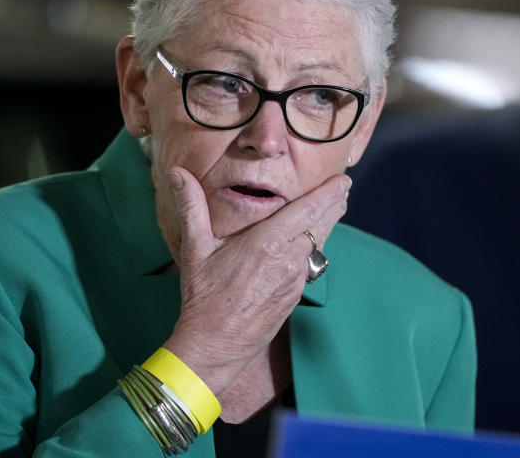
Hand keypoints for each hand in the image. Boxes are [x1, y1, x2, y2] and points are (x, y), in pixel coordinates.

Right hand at [161, 166, 349, 394]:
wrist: (214, 346)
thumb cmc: (203, 296)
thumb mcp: (195, 248)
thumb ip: (191, 207)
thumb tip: (176, 173)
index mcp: (267, 243)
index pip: (308, 210)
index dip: (328, 193)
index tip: (342, 180)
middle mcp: (288, 261)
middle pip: (321, 225)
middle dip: (335, 204)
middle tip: (344, 188)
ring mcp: (295, 281)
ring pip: (318, 245)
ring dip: (326, 226)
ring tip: (333, 208)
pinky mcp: (295, 296)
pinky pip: (309, 266)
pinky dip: (312, 249)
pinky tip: (308, 244)